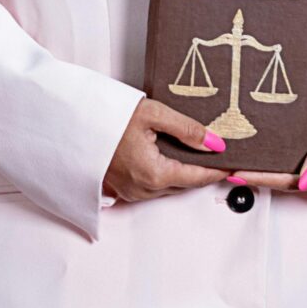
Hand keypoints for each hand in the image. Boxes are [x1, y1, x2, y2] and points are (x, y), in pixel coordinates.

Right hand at [104, 97, 227, 202]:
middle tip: (218, 157)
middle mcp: (142, 189)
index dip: (217, 171)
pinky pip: (152, 188)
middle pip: (184, 185)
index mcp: (153, 174)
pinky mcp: (121, 190)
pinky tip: (168, 159)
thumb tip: (215, 143)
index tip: (233, 166)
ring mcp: (130, 192)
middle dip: (201, 172)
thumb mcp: (153, 114)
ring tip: (195, 156)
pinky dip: (165, 176)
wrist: (74, 123)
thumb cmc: (107, 117)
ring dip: (182, 175)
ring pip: (169, 188)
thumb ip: (187, 129)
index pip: (197, 177)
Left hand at [246, 99, 306, 201]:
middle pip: (289, 185)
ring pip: (290, 181)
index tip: (241, 174)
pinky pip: (295, 174)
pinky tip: (257, 165)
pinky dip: (275, 170)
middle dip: (259, 179)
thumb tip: (305, 180)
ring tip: (237, 169)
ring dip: (264, 176)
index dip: (265, 178)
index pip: (294, 182)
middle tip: (230, 172)